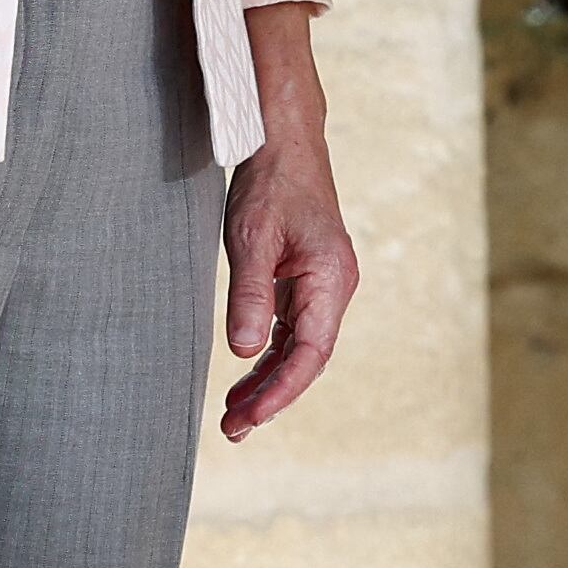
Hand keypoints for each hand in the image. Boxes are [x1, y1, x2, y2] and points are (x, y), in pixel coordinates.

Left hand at [220, 7, 357, 439]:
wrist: (284, 138)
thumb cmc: (270, 182)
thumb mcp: (252, 238)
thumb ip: (250, 295)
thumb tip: (242, 352)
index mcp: (331, 277)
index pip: (310, 353)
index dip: (280, 391)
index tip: (248, 419)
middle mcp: (335, 286)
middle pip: (306, 357)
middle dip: (271, 395)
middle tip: (232, 429)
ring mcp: (322, 282)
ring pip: (298, 345)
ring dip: (268, 378)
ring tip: (233, 414)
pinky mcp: (307, 277)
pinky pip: (291, 327)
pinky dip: (268, 352)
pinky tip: (245, 371)